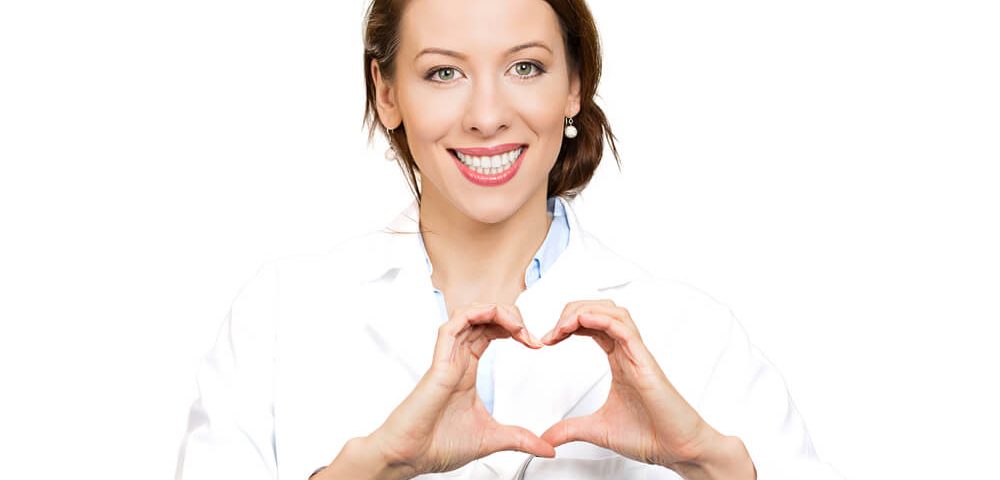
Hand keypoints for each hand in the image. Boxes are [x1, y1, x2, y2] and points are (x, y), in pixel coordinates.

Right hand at [366, 303, 555, 477]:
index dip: (515, 329)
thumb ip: (522, 439)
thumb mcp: (493, 438)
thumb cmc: (439, 444)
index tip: (536, 344)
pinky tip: (493, 318)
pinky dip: (474, 314)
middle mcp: (457, 358)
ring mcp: (447, 358)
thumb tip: (548, 448)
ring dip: (496, 312)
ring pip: (469, 314)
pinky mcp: (439, 362)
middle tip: (530, 335)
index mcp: (467, 369)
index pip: (491, 331)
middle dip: (511, 316)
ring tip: (517, 326)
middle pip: (483, 317)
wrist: (412, 456)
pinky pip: (452, 325)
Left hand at [538, 300, 753, 477]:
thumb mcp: (598, 430)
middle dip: (571, 312)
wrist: (678, 450)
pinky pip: (625, 329)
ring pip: (613, 312)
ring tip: (563, 325)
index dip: (567, 325)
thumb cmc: (651, 435)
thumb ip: (570, 430)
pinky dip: (602, 319)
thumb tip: (547, 438)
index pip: (592, 325)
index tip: (548, 340)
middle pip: (600, 310)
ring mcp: (638, 355)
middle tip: (551, 332)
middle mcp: (628, 352)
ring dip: (585, 311)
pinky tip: (583, 321)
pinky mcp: (646, 363)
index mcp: (619, 360)